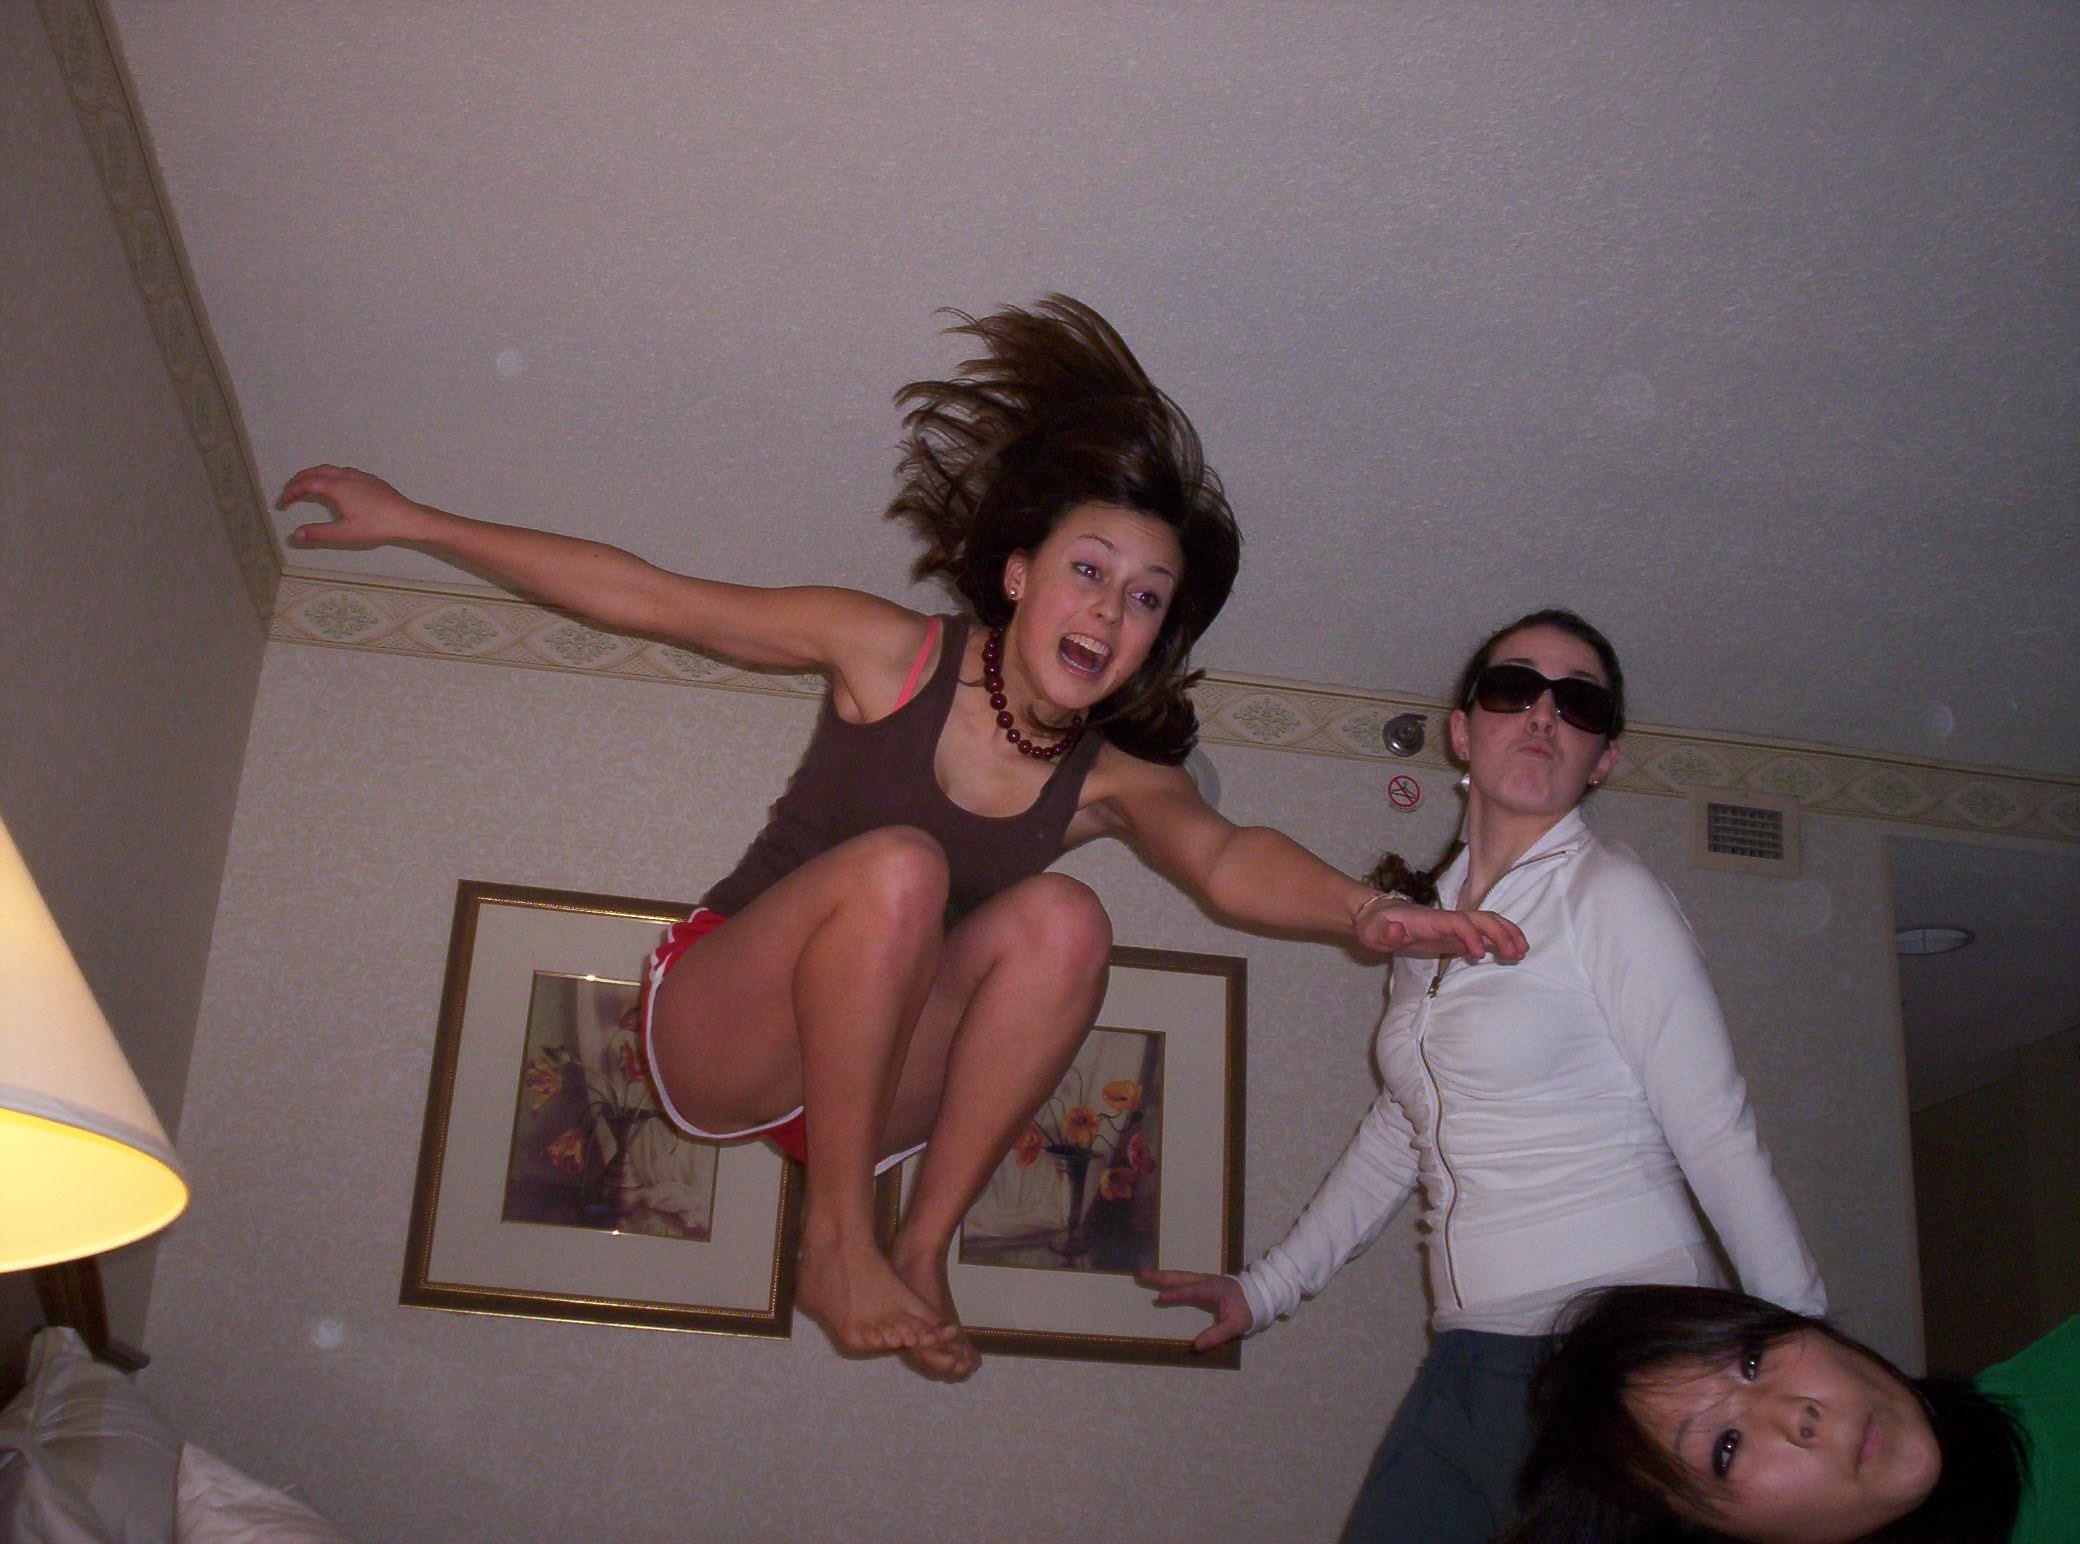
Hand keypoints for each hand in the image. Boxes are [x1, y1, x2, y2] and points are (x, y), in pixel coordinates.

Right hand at [278, 464, 434, 547]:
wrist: (406, 517)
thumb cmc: (377, 525)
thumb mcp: (344, 532)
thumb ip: (318, 533)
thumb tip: (296, 534)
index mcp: (337, 487)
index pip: (306, 484)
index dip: (291, 492)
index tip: (283, 502)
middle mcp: (346, 476)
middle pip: (316, 471)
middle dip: (299, 479)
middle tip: (290, 490)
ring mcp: (360, 475)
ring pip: (331, 469)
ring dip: (315, 475)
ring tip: (308, 486)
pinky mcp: (371, 479)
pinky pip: (344, 471)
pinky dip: (330, 475)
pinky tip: (335, 487)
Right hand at [1136, 1268, 1250, 1352]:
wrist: (1259, 1295)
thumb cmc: (1247, 1310)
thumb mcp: (1236, 1326)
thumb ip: (1217, 1335)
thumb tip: (1196, 1346)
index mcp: (1213, 1289)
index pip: (1191, 1291)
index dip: (1175, 1294)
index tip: (1159, 1297)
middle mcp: (1205, 1280)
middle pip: (1180, 1277)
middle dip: (1160, 1277)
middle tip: (1141, 1274)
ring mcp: (1203, 1279)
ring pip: (1179, 1275)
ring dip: (1161, 1275)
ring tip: (1143, 1274)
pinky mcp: (1202, 1282)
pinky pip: (1182, 1278)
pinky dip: (1169, 1278)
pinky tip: (1160, 1280)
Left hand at [1354, 899, 1525, 961]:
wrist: (1376, 918)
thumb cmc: (1375, 926)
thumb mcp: (1372, 931)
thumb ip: (1384, 932)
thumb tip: (1397, 931)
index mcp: (1430, 919)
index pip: (1457, 922)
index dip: (1470, 935)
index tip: (1479, 954)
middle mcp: (1446, 920)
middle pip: (1480, 919)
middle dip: (1500, 933)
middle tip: (1516, 954)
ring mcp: (1452, 927)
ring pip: (1487, 923)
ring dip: (1506, 934)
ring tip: (1522, 952)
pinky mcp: (1454, 936)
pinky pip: (1482, 934)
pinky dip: (1500, 940)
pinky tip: (1511, 952)